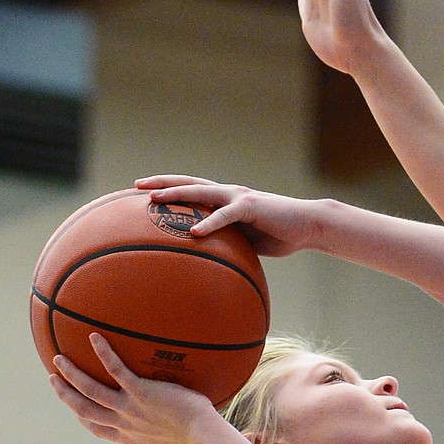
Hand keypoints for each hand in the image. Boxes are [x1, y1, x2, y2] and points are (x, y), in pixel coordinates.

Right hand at [49, 333, 217, 443]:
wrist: (204, 436)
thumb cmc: (197, 435)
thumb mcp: (172, 436)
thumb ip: (161, 426)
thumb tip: (169, 414)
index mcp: (130, 437)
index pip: (98, 428)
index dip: (82, 417)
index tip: (74, 409)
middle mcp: (125, 424)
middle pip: (84, 409)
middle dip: (65, 394)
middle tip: (53, 379)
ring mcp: (131, 408)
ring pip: (90, 390)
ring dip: (71, 374)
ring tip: (58, 358)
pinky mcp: (142, 392)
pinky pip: (116, 370)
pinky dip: (103, 353)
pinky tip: (94, 337)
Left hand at [135, 175, 319, 256]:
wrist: (308, 225)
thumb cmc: (280, 234)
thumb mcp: (248, 241)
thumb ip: (229, 244)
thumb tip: (211, 260)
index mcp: (225, 200)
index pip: (191, 190)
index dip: (168, 189)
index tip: (143, 192)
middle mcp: (228, 193)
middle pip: (188, 183)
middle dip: (161, 183)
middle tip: (136, 186)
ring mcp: (237, 197)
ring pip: (200, 192)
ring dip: (175, 194)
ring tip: (154, 199)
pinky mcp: (250, 207)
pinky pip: (225, 215)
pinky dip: (209, 223)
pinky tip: (194, 231)